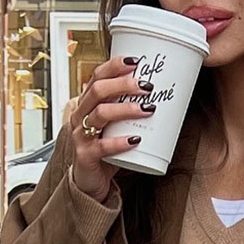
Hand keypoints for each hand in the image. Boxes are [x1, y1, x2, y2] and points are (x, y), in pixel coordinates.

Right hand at [72, 56, 156, 202]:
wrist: (89, 181)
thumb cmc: (105, 151)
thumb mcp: (115, 127)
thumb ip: (130, 112)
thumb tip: (163, 98)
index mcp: (86, 104)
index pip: (96, 76)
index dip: (114, 66)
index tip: (135, 62)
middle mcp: (80, 115)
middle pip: (98, 90)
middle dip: (123, 84)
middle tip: (146, 86)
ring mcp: (80, 135)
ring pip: (100, 114)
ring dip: (126, 109)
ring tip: (148, 109)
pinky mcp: (85, 155)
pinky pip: (102, 146)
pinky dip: (120, 142)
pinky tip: (136, 139)